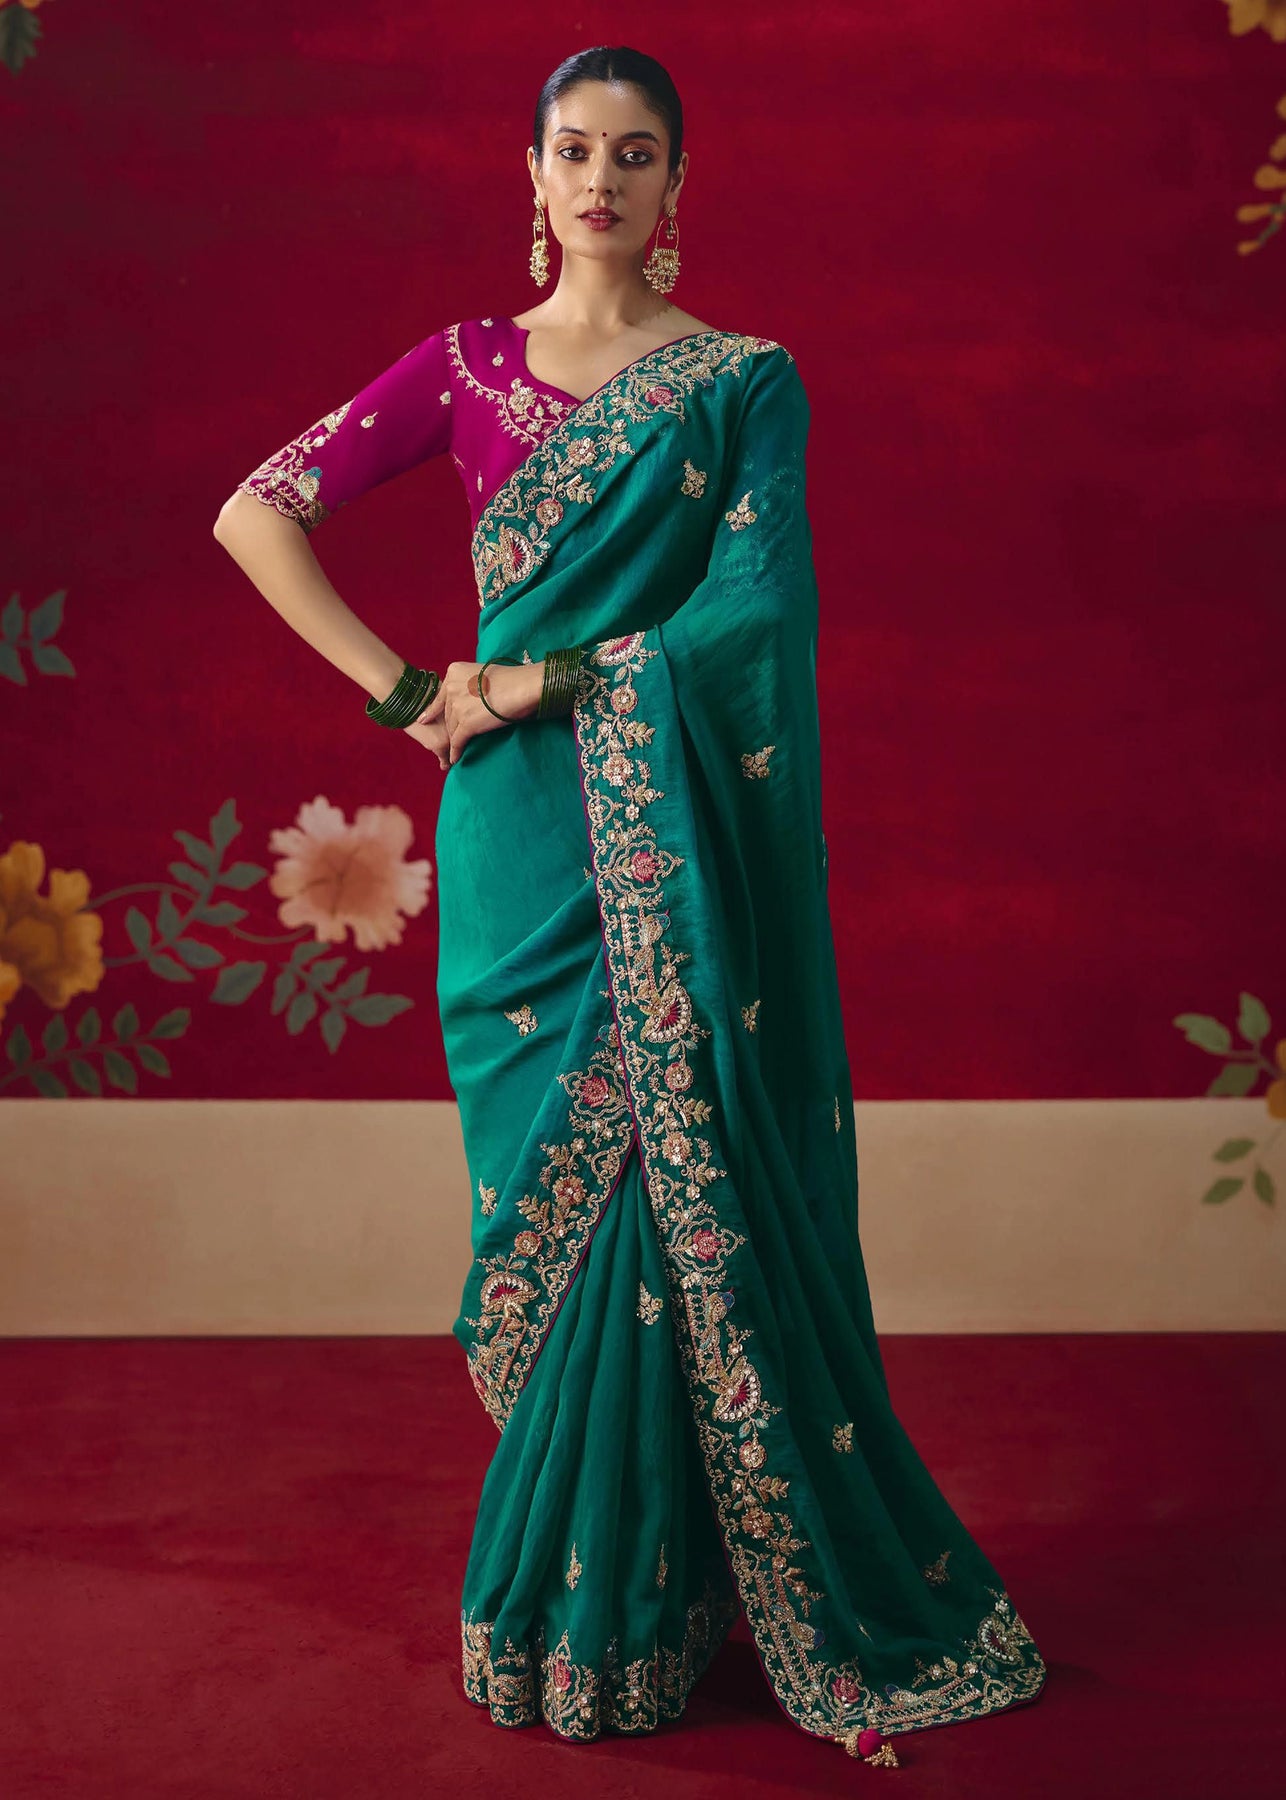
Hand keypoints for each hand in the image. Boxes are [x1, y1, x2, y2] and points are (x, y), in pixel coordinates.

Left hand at [415, 660, 542, 766]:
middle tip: (450, 736)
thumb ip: (470, 683)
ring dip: (455, 739)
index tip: (425, 719)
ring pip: (452, 728)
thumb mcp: (482, 672)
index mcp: (453, 671)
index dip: (434, 711)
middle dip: (451, 725)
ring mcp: (457, 707)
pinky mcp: (466, 724)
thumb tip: (472, 697)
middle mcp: (451, 688)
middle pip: (448, 713)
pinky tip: (455, 758)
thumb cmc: (510, 679)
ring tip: (454, 749)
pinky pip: (457, 741)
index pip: (442, 696)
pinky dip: (456, 751)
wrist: (521, 687)